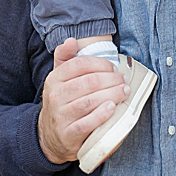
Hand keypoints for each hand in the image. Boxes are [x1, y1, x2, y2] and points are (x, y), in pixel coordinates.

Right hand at [38, 38, 124, 164]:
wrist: (51, 135)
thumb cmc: (63, 102)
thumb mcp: (60, 79)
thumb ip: (65, 58)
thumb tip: (71, 40)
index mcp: (54, 79)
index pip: (80, 64)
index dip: (101, 63)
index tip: (113, 68)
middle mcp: (55, 96)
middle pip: (89, 82)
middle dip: (112, 79)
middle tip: (124, 82)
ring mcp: (61, 116)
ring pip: (90, 101)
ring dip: (112, 94)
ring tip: (124, 92)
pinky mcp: (68, 134)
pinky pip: (87, 123)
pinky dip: (101, 115)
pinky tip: (112, 108)